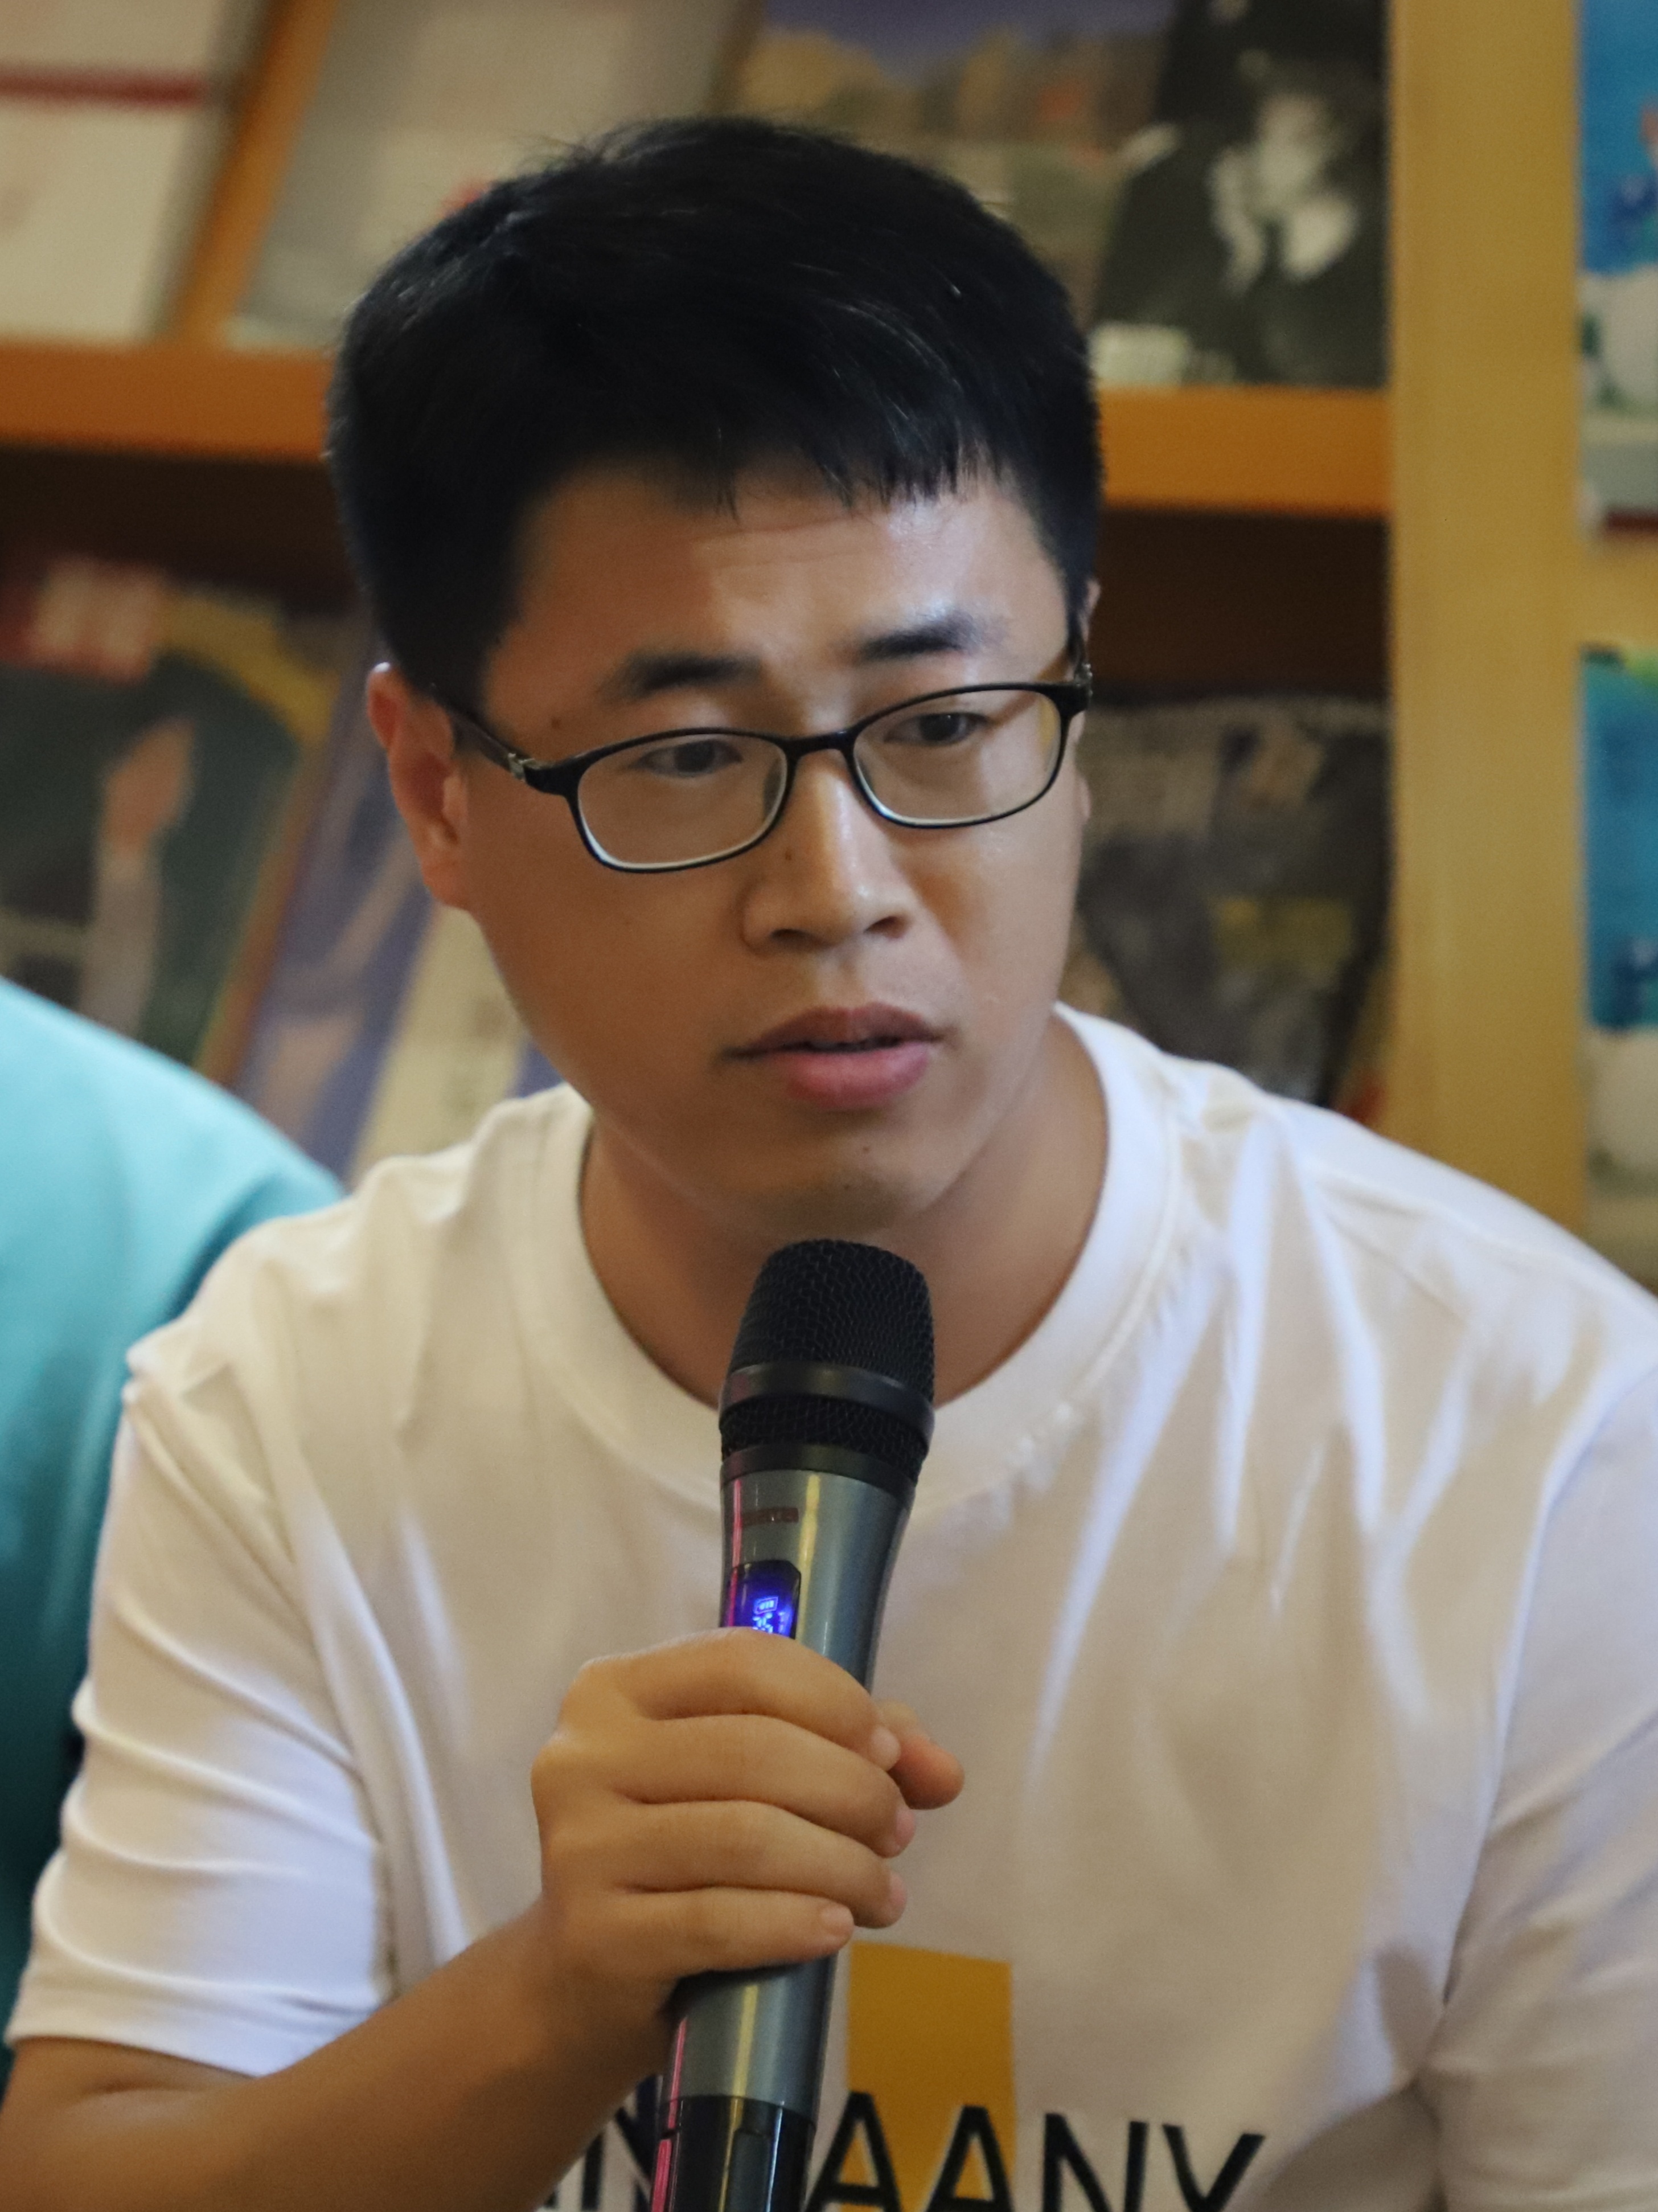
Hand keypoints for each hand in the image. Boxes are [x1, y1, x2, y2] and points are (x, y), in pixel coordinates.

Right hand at [523, 1631, 962, 2080]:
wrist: (583, 1982)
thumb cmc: (683, 1857)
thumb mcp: (755, 1783)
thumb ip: (849, 1750)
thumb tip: (942, 1769)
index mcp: (614, 1689)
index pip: (743, 1662)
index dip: (835, 1701)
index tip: (890, 1755)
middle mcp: (581, 1754)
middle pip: (754, 1751)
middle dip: (851, 1792)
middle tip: (899, 1834)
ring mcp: (578, 1846)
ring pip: (745, 1837)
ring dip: (841, 1866)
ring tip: (885, 1893)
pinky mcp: (592, 1935)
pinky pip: (718, 1920)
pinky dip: (794, 1923)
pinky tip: (836, 1929)